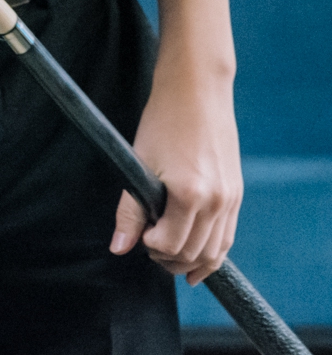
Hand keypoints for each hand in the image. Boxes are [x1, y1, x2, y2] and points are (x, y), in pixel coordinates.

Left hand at [112, 56, 241, 284]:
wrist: (197, 94)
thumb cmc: (162, 124)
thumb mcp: (139, 165)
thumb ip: (130, 211)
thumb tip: (118, 249)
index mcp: (190, 194)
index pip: (169, 245)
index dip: (149, 246)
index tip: (138, 236)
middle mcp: (216, 201)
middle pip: (192, 253)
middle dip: (168, 259)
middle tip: (147, 247)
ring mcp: (230, 200)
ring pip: (213, 252)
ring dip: (190, 261)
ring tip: (167, 256)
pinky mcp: (237, 195)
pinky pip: (227, 238)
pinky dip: (211, 253)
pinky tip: (196, 261)